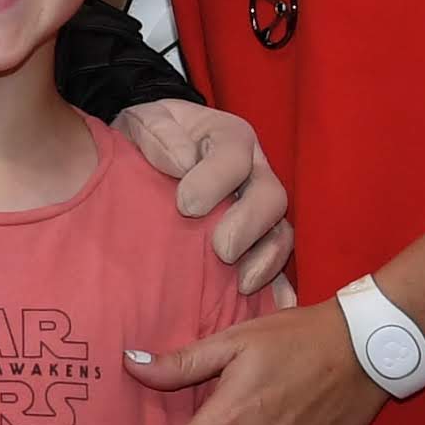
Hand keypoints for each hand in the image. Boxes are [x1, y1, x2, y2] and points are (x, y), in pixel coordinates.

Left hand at [117, 99, 292, 294]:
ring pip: (280, 232)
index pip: (235, 154)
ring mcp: (259, 207)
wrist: (146, 154)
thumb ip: (159, 134)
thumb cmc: (149, 138)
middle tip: (221, 249)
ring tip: (242, 283)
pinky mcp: (257, 239)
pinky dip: (274, 282)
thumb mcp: (144, 122)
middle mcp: (254, 170)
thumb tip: (183, 162)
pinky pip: (275, 261)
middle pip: (271, 197)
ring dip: (265, 259)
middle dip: (249, 224)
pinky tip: (266, 302)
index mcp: (229, 137)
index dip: (215, 179)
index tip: (186, 205)